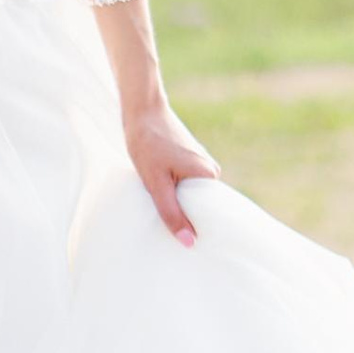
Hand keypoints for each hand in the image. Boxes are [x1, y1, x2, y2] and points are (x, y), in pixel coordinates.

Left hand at [126, 99, 220, 245]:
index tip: (182, 241)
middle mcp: (211, 169)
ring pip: (189, 194)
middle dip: (183, 215)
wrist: (142, 110)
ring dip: (175, 201)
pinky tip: (158, 193)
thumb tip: (190, 242)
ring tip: (159, 208)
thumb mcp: (156, 183)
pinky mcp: (189, 158)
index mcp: (209, 175)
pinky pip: (184, 183)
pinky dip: (171, 190)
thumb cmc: (147, 144)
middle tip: (164, 227)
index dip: (195, 227)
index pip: (209, 213)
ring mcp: (200, 163)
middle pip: (198, 205)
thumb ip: (171, 213)